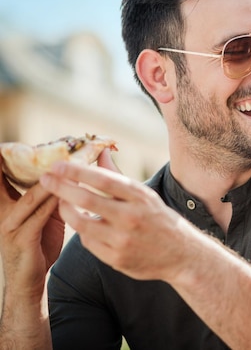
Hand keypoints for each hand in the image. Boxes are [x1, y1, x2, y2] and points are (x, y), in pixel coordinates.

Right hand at [0, 158, 62, 297]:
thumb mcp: (40, 218)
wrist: (28, 283)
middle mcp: (2, 212)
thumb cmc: (37, 247)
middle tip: (39, 146)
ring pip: (31, 196)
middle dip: (15, 163)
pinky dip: (54, 200)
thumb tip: (65, 176)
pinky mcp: (23, 237)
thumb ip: (47, 198)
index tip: (6, 144)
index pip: (0, 178)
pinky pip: (40, 214)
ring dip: (49, 180)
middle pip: (5, 181)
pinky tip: (67, 191)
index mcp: (3, 206)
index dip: (3, 161)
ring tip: (63, 164)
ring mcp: (10, 225)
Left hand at [39, 160, 192, 282]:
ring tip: (59, 202)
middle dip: (61, 187)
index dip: (77, 171)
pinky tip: (81, 223)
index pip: (104, 180)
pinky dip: (81, 231)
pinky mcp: (116, 259)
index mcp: (140, 197)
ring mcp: (123, 240)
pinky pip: (88, 242)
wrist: (182, 255)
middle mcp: (132, 218)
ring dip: (65, 211)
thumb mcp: (145, 195)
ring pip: (81, 224)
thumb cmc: (161, 220)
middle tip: (45, 179)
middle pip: (86, 200)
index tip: (58, 165)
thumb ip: (119, 177)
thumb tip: (101, 153)